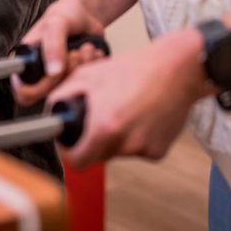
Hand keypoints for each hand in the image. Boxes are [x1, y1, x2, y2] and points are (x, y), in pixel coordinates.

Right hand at [12, 0, 107, 105]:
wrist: (84, 16)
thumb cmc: (64, 15)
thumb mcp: (56, 24)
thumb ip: (53, 46)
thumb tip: (53, 72)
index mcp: (26, 62)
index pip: (24, 92)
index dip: (39, 88)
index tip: (55, 70)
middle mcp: (40, 75)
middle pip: (52, 93)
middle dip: (69, 70)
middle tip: (76, 52)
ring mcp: (59, 79)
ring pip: (71, 89)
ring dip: (84, 67)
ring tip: (87, 48)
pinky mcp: (75, 78)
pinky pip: (87, 84)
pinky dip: (93, 68)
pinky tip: (93, 53)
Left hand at [46, 29, 208, 168]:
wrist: (177, 69)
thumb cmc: (135, 69)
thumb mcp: (88, 75)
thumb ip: (64, 95)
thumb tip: (53, 111)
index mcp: (105, 127)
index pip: (77, 161)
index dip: (69, 153)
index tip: (70, 143)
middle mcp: (126, 143)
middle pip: (98, 155)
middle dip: (93, 140)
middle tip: (99, 117)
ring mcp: (145, 149)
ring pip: (118, 151)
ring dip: (115, 136)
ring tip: (124, 109)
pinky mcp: (160, 151)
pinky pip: (137, 149)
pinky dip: (135, 136)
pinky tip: (140, 115)